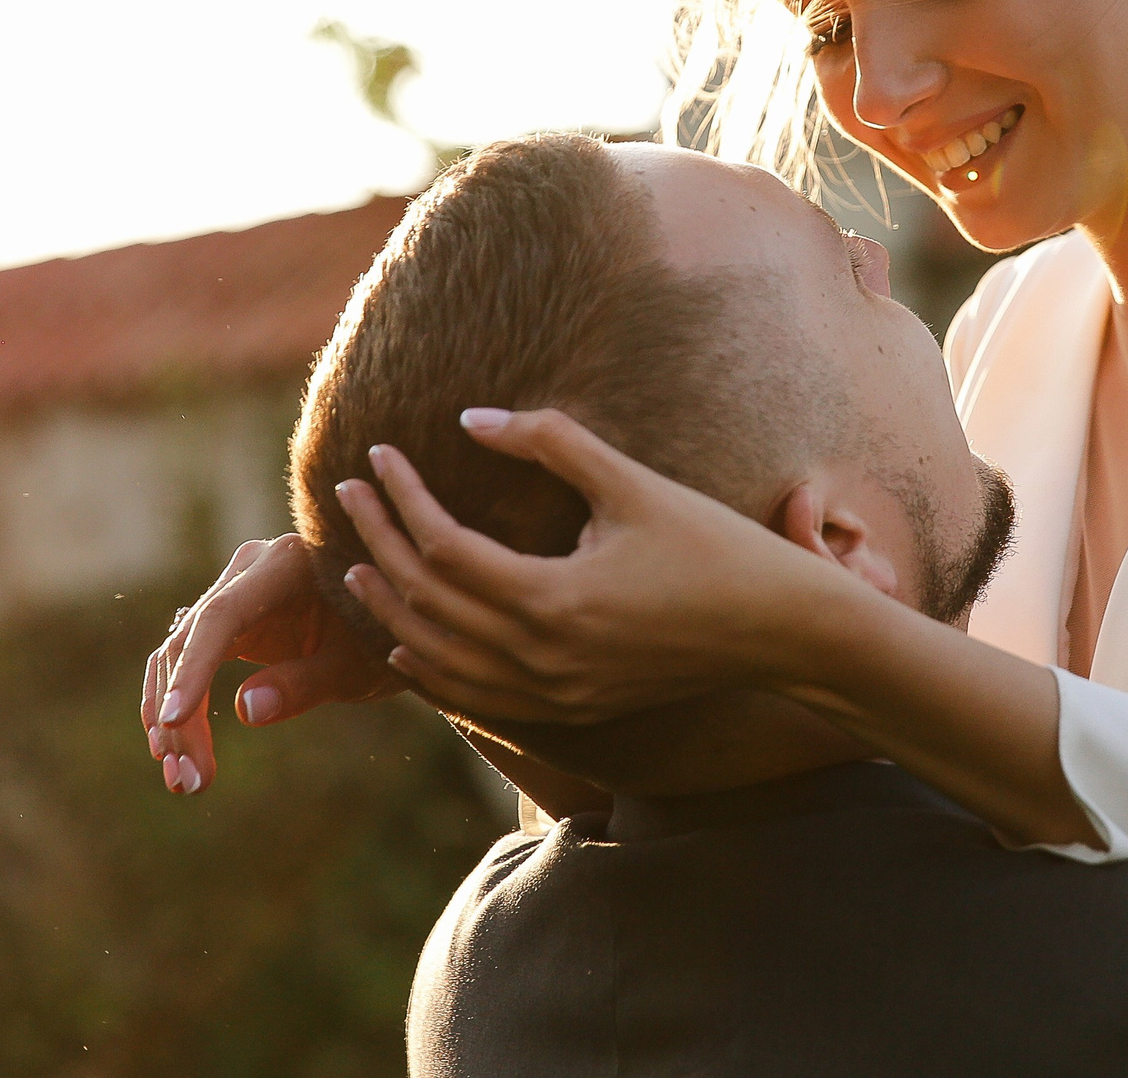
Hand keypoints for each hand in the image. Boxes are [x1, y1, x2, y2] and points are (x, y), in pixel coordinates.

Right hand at [141, 533, 403, 793]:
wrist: (390, 621)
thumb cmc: (381, 638)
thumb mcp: (356, 666)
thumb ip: (305, 683)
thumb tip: (246, 709)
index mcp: (285, 565)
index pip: (222, 617)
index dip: (193, 669)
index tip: (174, 721)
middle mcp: (249, 568)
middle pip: (193, 641)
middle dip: (181, 717)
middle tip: (187, 783)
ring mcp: (234, 590)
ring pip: (179, 654)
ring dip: (172, 720)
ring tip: (181, 782)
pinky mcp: (228, 617)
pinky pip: (187, 658)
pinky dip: (178, 703)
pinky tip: (171, 751)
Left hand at [337, 408, 854, 724]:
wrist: (779, 629)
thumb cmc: (713, 545)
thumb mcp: (632, 482)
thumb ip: (550, 443)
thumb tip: (473, 417)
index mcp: (552, 598)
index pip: (445, 547)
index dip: (403, 497)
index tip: (378, 455)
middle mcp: (542, 658)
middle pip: (429, 602)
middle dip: (379, 543)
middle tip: (348, 495)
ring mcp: (554, 693)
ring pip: (440, 660)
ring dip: (392, 611)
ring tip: (361, 564)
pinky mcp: (570, 709)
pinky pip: (476, 698)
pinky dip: (431, 671)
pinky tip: (406, 647)